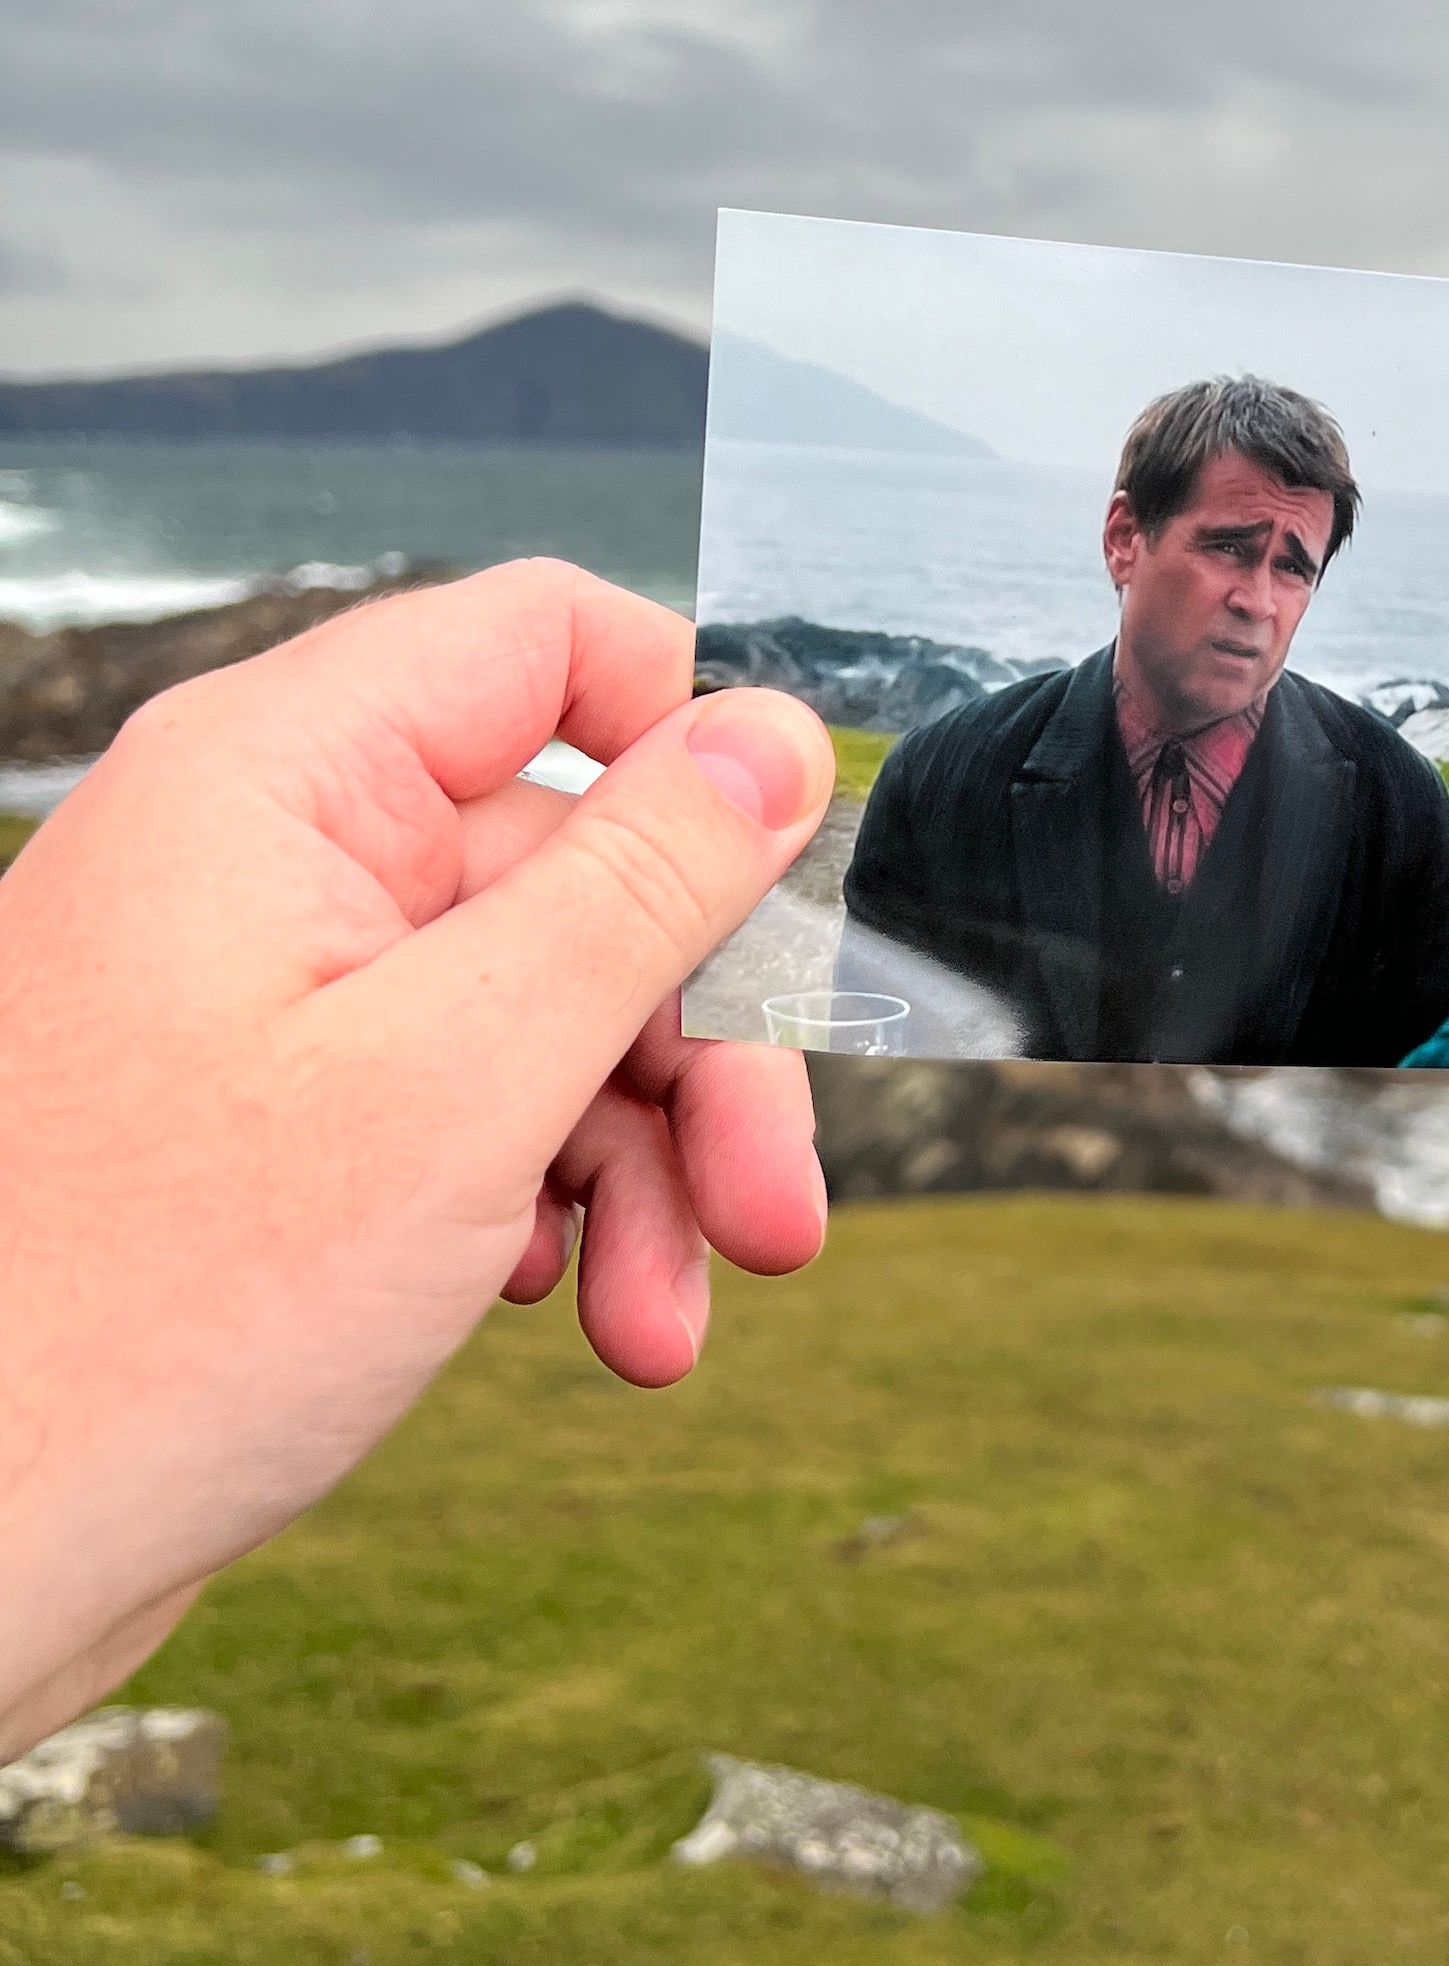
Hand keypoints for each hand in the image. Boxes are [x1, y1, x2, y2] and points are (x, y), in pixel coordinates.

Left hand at [0, 562, 833, 1757]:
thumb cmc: (141, 1325)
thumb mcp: (465, 1080)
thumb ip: (640, 886)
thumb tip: (772, 733)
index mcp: (279, 778)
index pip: (546, 641)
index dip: (692, 745)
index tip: (789, 899)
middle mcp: (266, 855)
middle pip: (576, 866)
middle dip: (699, 1048)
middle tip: (774, 1215)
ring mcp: (263, 991)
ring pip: (542, 1007)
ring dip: (642, 1160)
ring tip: (664, 1319)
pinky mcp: (267, 1119)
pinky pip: (465, 1103)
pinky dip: (546, 1201)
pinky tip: (567, 1314)